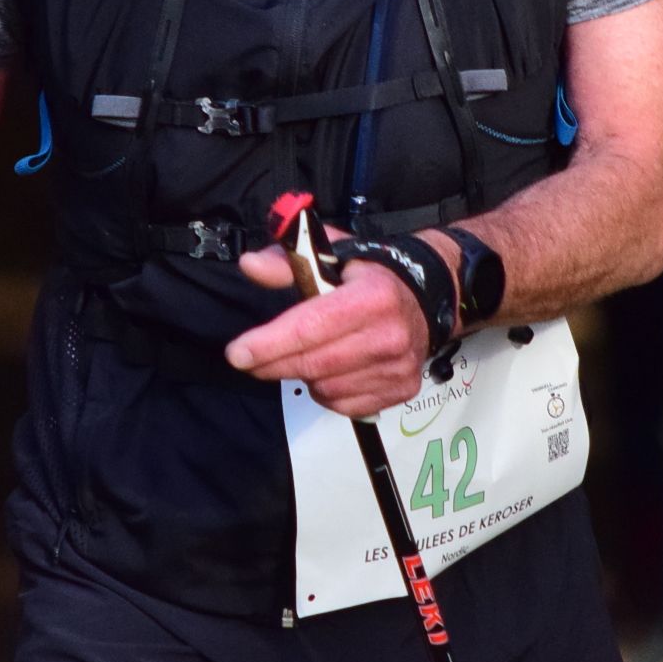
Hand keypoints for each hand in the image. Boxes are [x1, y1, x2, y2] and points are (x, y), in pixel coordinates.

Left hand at [224, 233, 432, 417]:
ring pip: (325, 389)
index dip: (270, 342)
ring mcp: (399, 367)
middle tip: (250, 360)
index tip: (236, 353)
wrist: (425, 299)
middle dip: (273, 364)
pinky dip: (326, 393)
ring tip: (307, 355)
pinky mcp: (402, 389)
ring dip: (304, 376)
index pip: (312, 326)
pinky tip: (330, 371)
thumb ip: (287, 261)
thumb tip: (250, 266)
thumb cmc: (368, 277)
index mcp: (373, 295)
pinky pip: (344, 406)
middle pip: (314, 363)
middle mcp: (390, 335)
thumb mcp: (331, 256)